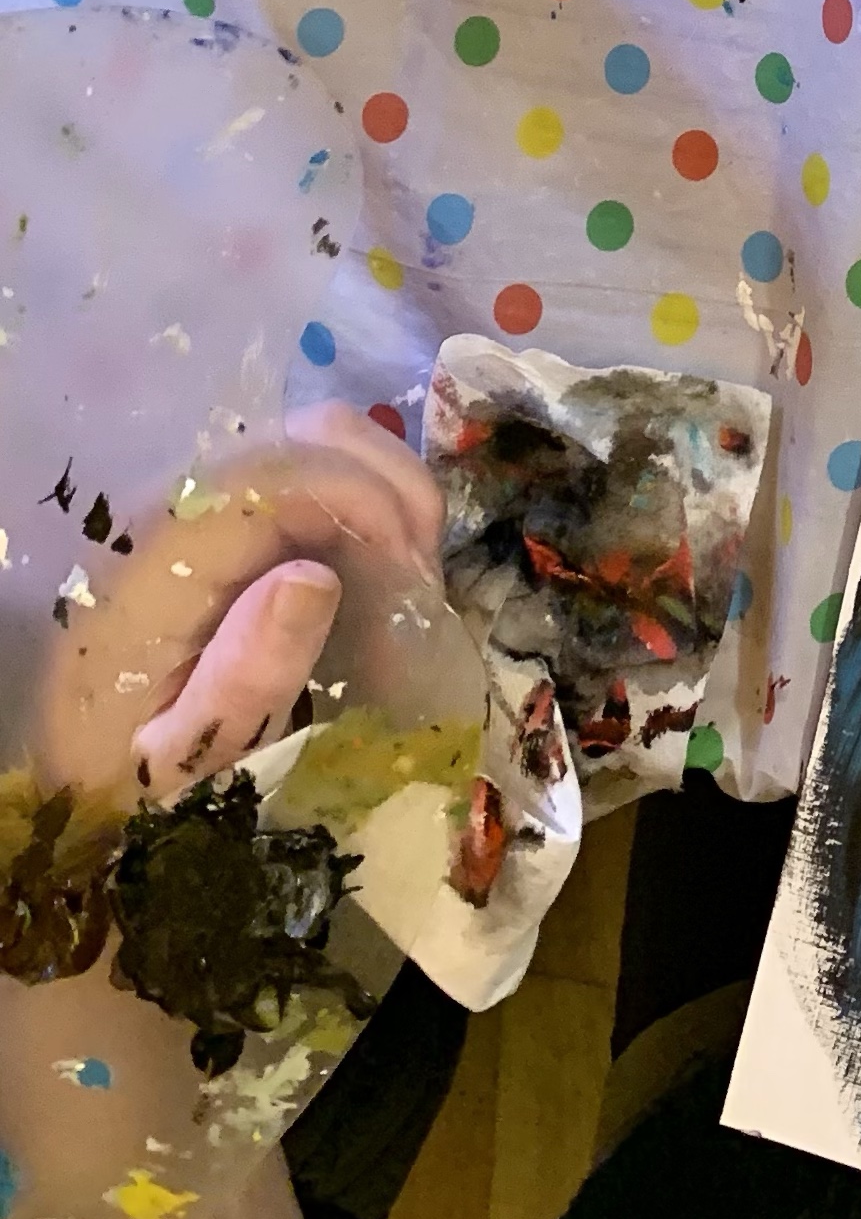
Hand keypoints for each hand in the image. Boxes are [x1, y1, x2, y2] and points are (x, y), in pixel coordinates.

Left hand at [28, 401, 443, 805]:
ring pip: (318, 439)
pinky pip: (309, 469)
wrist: (80, 770)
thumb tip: (316, 575)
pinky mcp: (217, 515)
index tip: (412, 582)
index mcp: (155, 569)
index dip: (363, 504)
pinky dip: (364, 499)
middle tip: (421, 588)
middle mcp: (171, 511)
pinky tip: (381, 564)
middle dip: (390, 493)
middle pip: (307, 439)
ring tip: (409, 577)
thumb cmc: (131, 779)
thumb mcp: (182, 764)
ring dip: (385, 491)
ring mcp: (197, 505)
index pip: (275, 481)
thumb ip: (241, 681)